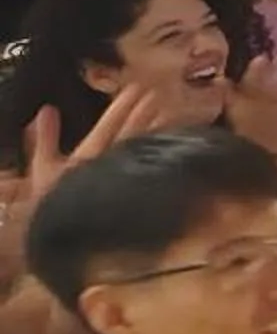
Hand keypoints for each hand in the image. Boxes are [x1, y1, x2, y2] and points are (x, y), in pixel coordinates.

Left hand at [19, 88, 166, 205]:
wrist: (51, 244)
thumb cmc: (45, 210)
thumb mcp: (43, 170)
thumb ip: (46, 140)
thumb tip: (48, 108)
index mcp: (88, 159)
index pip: (109, 128)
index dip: (123, 108)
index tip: (140, 89)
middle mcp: (108, 168)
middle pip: (130, 137)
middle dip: (145, 116)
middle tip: (162, 95)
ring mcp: (121, 184)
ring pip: (141, 153)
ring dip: (156, 133)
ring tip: (174, 114)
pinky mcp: (132, 200)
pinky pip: (150, 177)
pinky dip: (163, 163)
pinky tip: (176, 148)